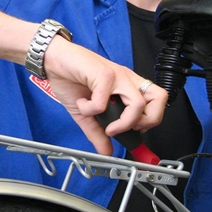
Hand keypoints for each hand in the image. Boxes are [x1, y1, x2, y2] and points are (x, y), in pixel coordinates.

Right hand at [43, 37, 167, 154]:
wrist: (52, 58)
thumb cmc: (69, 79)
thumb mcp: (85, 113)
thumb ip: (97, 132)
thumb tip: (106, 152)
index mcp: (127, 86)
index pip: (156, 102)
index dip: (148, 122)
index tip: (130, 135)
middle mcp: (126, 79)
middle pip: (159, 99)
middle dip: (146, 122)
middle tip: (124, 127)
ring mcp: (116, 75)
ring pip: (138, 104)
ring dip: (122, 122)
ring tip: (106, 124)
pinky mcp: (102, 73)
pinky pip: (104, 102)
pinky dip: (91, 110)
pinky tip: (82, 104)